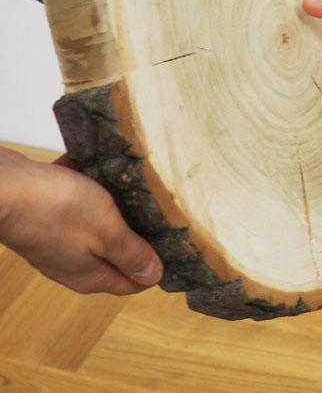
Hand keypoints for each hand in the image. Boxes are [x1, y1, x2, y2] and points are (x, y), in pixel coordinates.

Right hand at [0, 146, 162, 294]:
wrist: (2, 187)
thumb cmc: (56, 209)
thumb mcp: (107, 230)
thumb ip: (131, 254)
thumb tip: (154, 276)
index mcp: (91, 275)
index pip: (133, 282)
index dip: (155, 264)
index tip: (175, 241)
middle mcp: (74, 264)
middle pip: (118, 252)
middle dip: (138, 230)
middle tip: (158, 206)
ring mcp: (58, 240)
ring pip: (99, 224)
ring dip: (114, 204)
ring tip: (129, 182)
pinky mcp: (46, 217)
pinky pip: (78, 203)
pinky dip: (89, 187)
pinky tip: (98, 168)